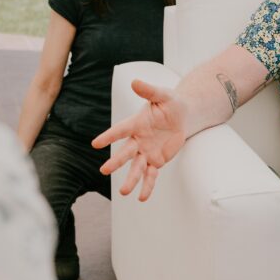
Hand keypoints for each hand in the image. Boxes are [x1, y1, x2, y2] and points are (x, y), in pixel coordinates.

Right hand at [92, 79, 187, 200]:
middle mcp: (138, 140)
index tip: (95, 143)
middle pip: (126, 152)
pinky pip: (151, 175)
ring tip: (124, 192)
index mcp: (136, 123)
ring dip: (131, 179)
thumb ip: (149, 90)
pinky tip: (142, 197)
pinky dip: (147, 186)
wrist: (183, 115)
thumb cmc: (170, 103)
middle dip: (116, 161)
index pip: (121, 130)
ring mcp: (146, 152)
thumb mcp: (163, 95)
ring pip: (136, 168)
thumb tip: (135, 82)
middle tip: (104, 170)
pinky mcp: (156, 161)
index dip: (109, 136)